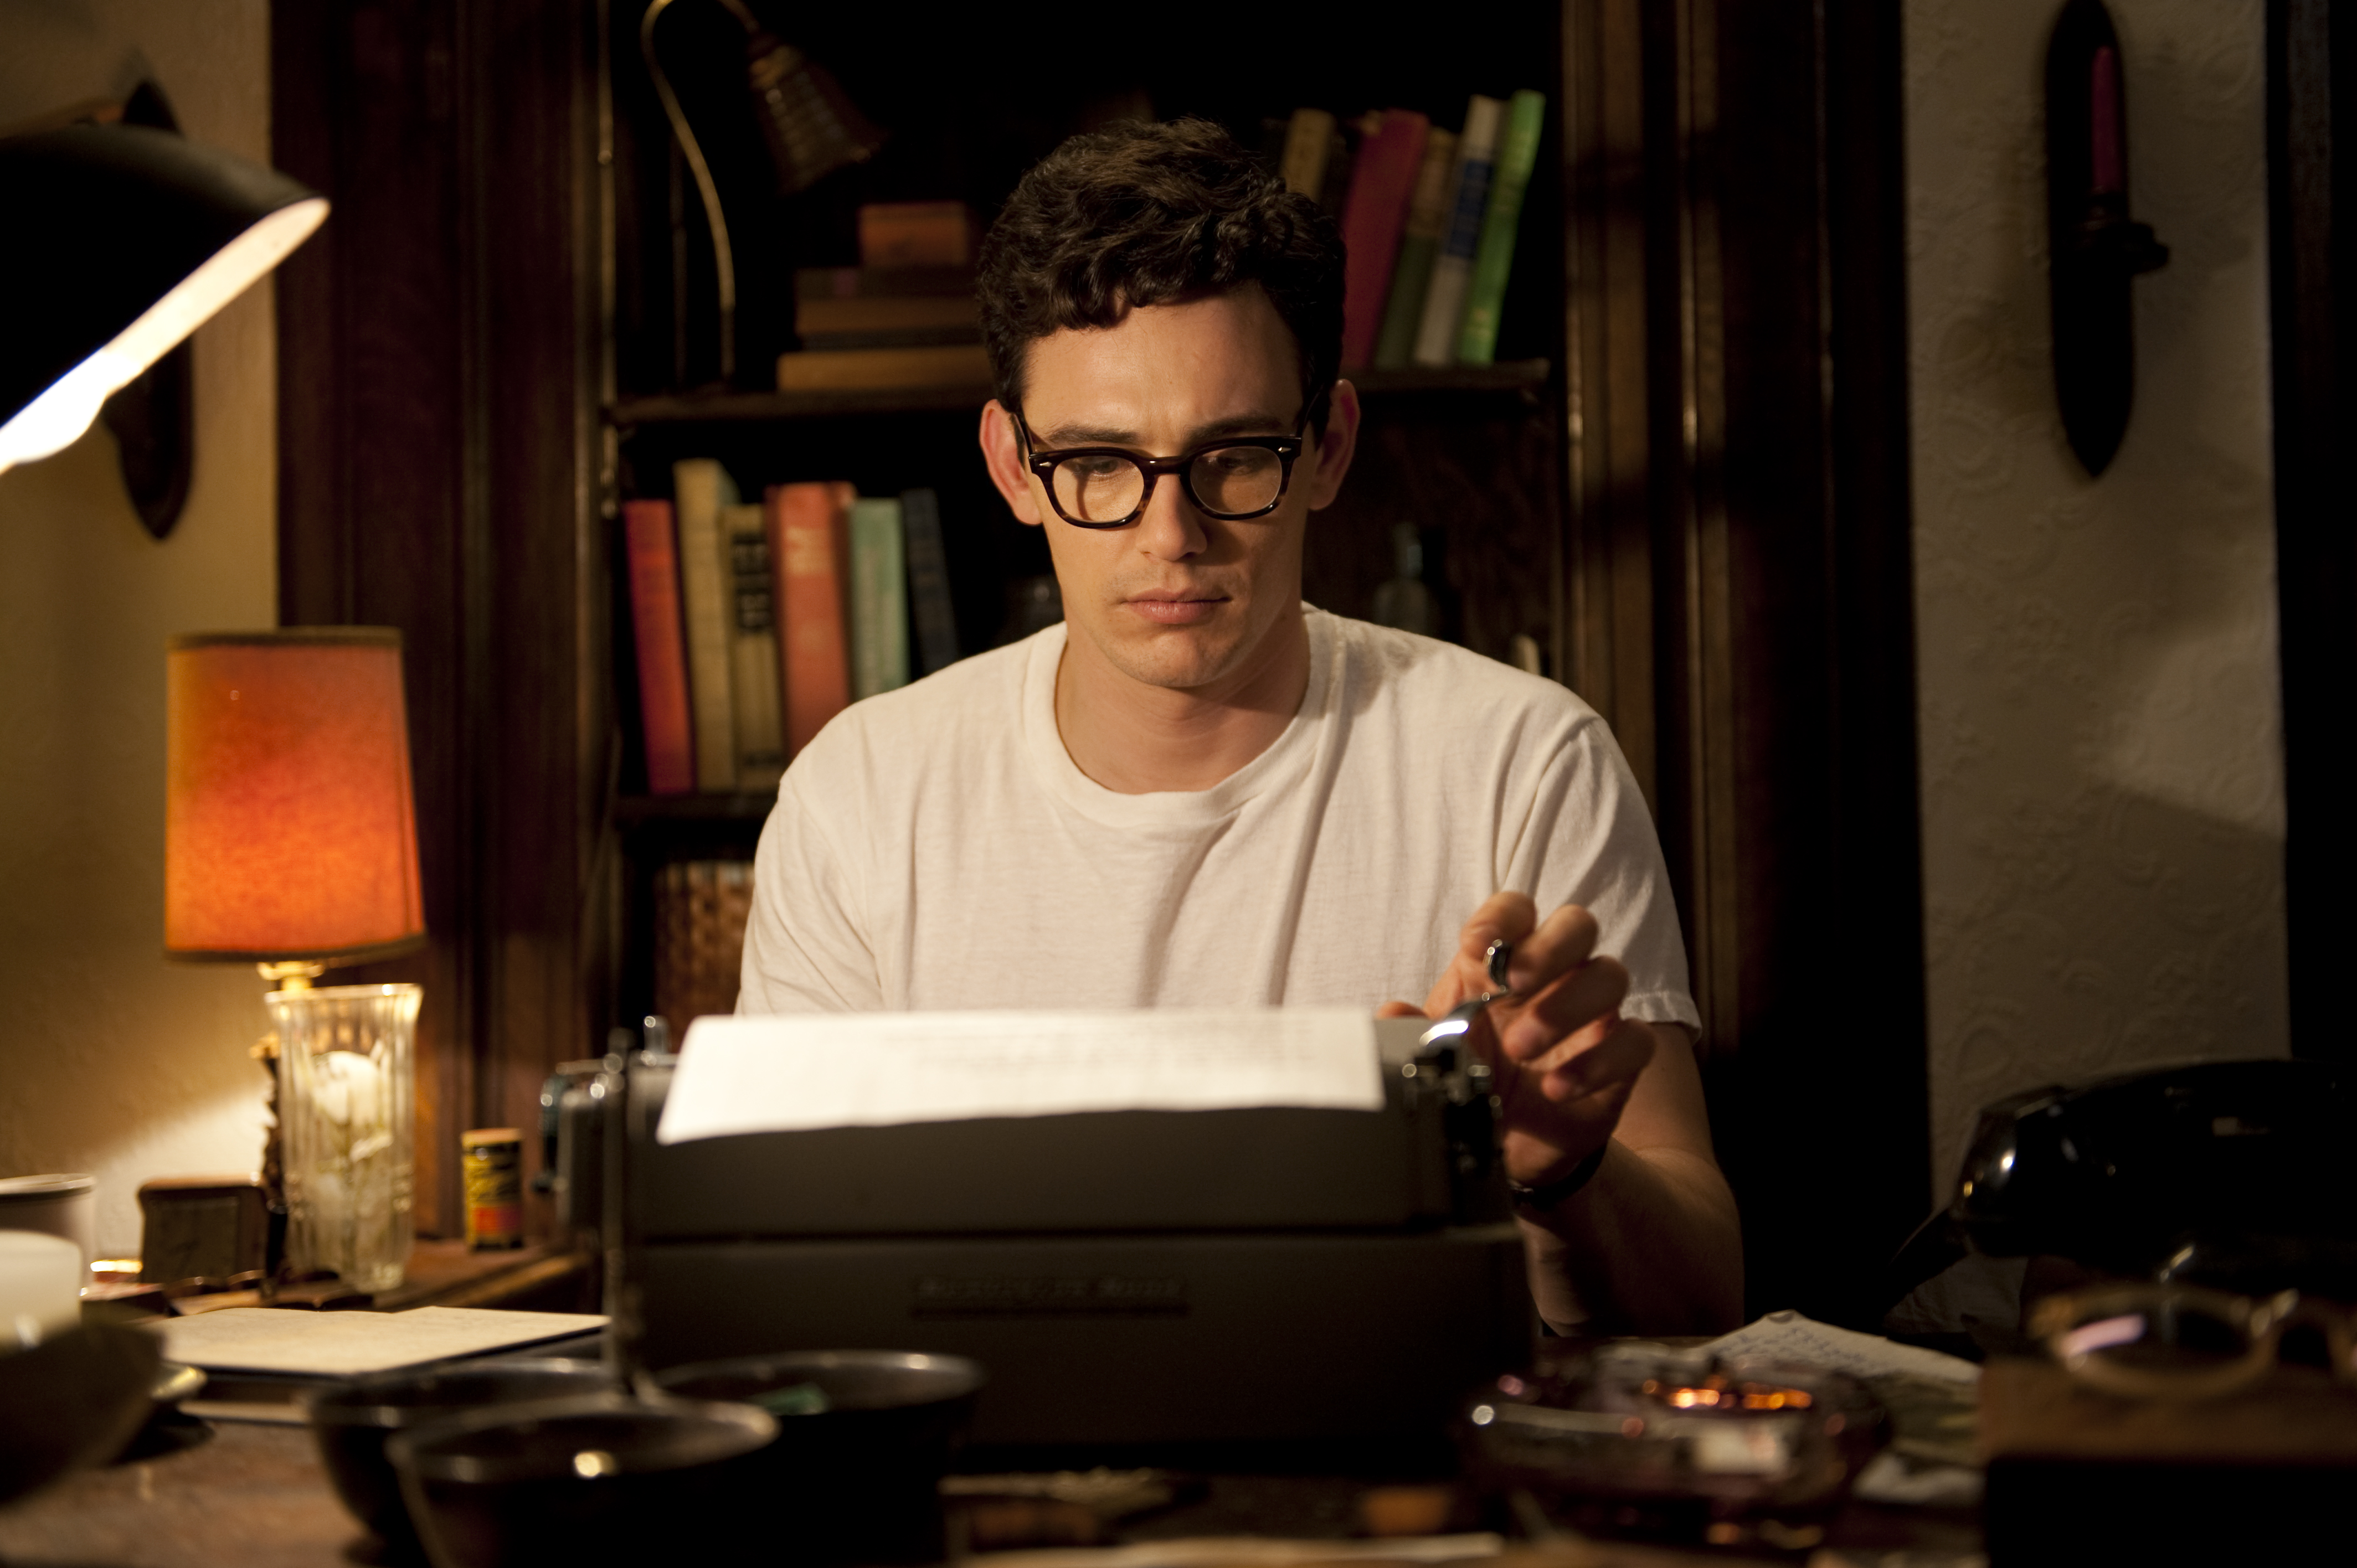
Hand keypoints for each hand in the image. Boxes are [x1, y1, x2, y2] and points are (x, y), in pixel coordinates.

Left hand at [1378, 892, 1656, 1189]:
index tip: (1476, 943)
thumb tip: (1390, 1013)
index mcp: (1508, 961)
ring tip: (1521, 1047)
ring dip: (1565, 1006)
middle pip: (1577, 925)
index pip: (1518, 911)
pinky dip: (1598, 1061)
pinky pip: (1634, 1041)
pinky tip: (1557, 1087)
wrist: (1510, 1145)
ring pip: (1609, 975)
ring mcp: (1594, 1013)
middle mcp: (1558, 976)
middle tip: (1512, 982)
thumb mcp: (1439, 1053)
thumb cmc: (1477, 1077)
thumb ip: (1413, 1031)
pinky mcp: (1621, 1057)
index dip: (1502, 916)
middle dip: (1548, 947)